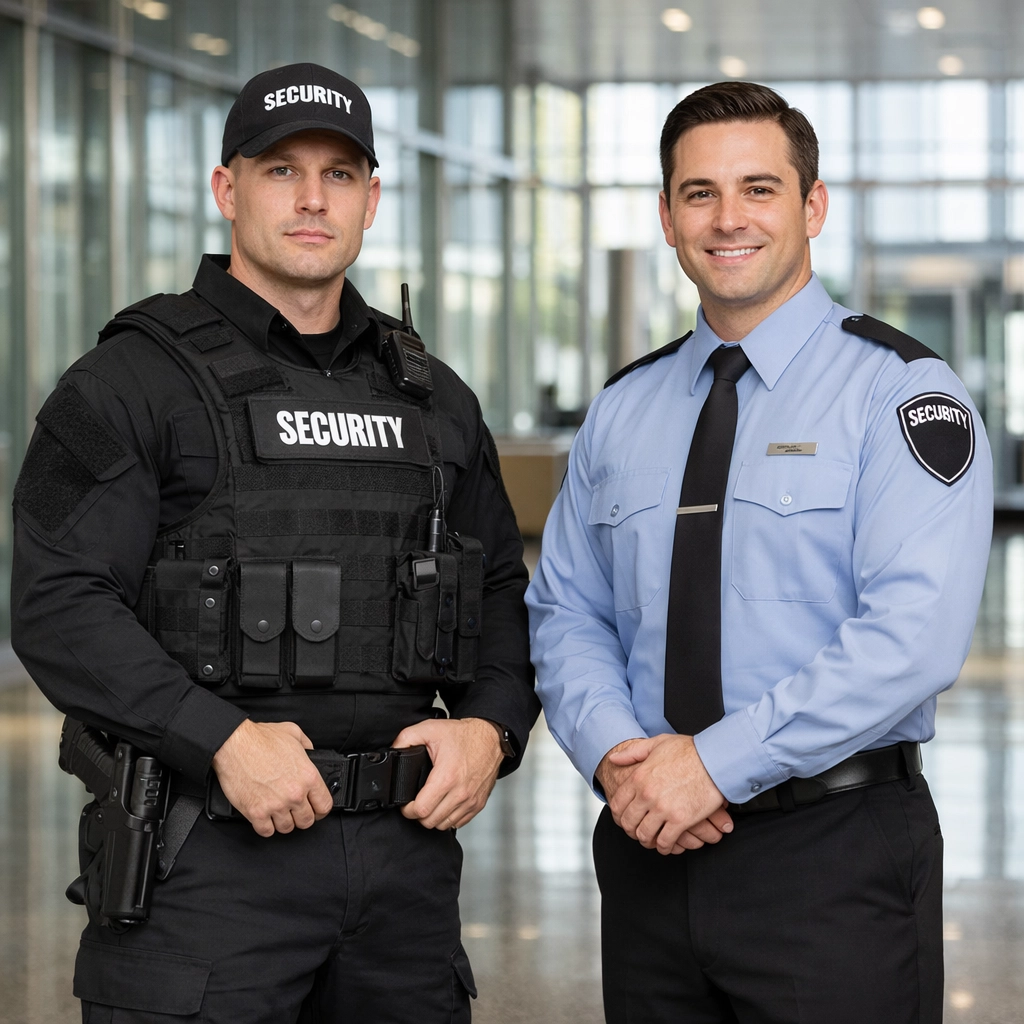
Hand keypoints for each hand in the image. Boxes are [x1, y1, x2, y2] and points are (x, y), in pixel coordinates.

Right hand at [211, 719, 333, 837]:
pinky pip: (266, 831)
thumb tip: (311, 753)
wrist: (234, 744)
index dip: (321, 809)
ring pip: (287, 828)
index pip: (324, 805)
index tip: (316, 809)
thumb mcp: (293, 732)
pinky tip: (265, 817)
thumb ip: (307, 745)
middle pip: (307, 821)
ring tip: (279, 812)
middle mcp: (294, 794)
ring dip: (284, 822)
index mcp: (307, 776)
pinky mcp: (256, 812)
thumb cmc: (260, 738)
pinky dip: (266, 827)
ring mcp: (275, 805)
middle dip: (302, 817)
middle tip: (296, 811)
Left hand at [392, 717, 503, 830]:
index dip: (408, 810)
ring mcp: (471, 800)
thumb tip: (393, 751)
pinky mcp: (478, 804)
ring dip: (433, 818)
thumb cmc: (463, 735)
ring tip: (430, 804)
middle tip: (416, 803)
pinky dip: (449, 818)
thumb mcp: (429, 729)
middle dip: (419, 815)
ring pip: (444, 825)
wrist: (491, 737)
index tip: (406, 805)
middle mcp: (460, 792)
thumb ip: (406, 739)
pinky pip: (458, 823)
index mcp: (446, 777)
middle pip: (431, 821)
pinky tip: (444, 805)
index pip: (421, 810)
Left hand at [598, 735, 732, 854]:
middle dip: (631, 830)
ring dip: (647, 840)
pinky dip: (664, 847)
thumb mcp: (656, 744)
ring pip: (645, 835)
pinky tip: (667, 845)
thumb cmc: (689, 751)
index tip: (624, 820)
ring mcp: (663, 809)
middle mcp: (647, 795)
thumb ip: (632, 753)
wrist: (715, 759)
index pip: (617, 805)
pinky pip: (665, 841)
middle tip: (637, 832)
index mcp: (639, 777)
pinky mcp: (680, 820)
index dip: (618, 816)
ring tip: (652, 840)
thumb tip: (613, 758)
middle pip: (629, 823)